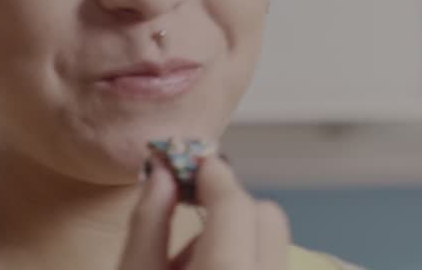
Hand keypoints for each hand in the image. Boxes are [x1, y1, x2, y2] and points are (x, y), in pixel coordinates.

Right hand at [119, 152, 290, 268]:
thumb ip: (149, 222)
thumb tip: (162, 172)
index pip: (235, 205)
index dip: (214, 176)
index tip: (195, 162)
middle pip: (267, 215)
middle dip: (231, 207)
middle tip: (188, 221)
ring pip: (272, 239)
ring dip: (237, 236)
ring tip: (188, 266)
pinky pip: (271, 260)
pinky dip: (246, 257)